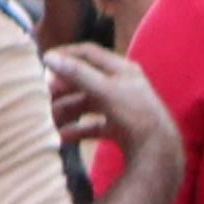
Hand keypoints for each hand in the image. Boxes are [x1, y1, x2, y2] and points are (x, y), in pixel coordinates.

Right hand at [46, 41, 170, 160]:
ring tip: (50, 116)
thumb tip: (48, 57)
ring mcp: (122, 108)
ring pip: (88, 103)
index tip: (45, 60)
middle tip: (45, 91)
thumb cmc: (134, 114)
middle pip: (86, 79)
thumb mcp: (105, 90)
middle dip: (65, 85)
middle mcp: (123, 86)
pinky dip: (79, 129)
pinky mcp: (121, 129)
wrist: (159, 151)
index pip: (90, 53)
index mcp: (123, 70)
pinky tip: (64, 135)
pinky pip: (95, 125)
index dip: (67, 54)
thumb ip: (78, 73)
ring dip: (68, 108)